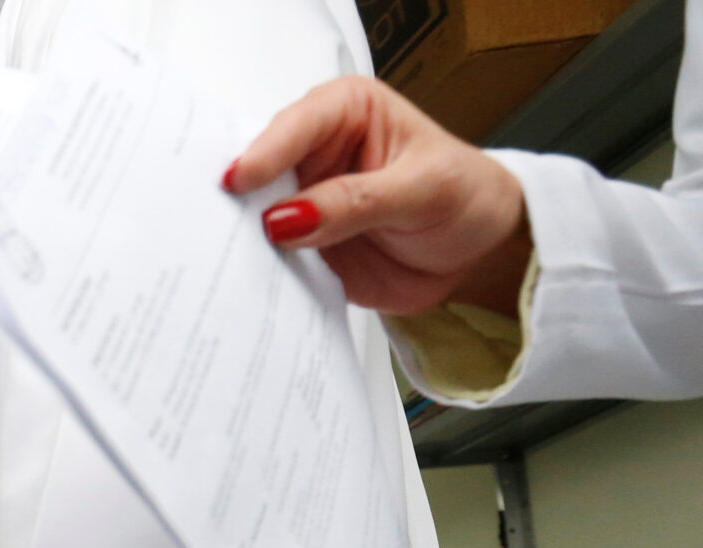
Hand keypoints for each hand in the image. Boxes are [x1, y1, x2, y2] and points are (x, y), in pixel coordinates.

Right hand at [227, 75, 532, 316]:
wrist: (480, 253)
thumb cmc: (466, 197)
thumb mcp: (424, 190)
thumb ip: (356, 202)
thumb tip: (289, 218)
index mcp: (346, 111)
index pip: (295, 125)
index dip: (264, 152)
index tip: (239, 182)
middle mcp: (317, 154)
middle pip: (260, 170)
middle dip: (241, 198)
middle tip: (223, 223)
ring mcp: (304, 204)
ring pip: (256, 218)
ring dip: (243, 240)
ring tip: (231, 257)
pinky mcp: (302, 248)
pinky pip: (271, 261)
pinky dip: (260, 272)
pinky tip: (252, 282)